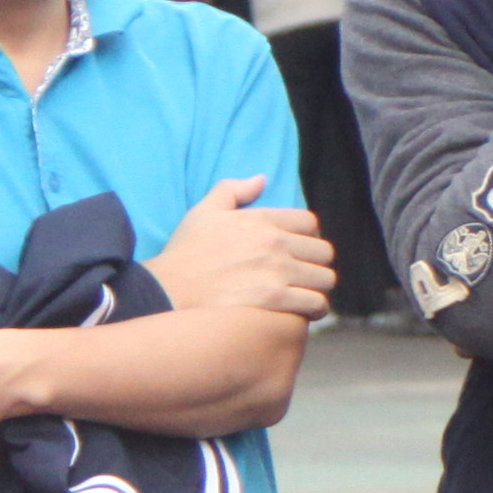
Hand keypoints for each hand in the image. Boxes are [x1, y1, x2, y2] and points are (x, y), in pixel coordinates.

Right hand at [147, 178, 333, 319]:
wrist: (167, 290)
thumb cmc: (185, 253)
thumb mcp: (204, 212)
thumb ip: (233, 190)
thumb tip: (262, 179)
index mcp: (262, 220)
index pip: (310, 223)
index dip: (308, 237)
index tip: (299, 251)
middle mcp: (274, 242)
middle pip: (323, 252)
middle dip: (316, 264)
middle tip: (304, 276)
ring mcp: (277, 271)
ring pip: (325, 279)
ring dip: (318, 288)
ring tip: (307, 295)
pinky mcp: (275, 299)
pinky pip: (315, 302)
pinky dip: (314, 308)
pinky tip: (304, 313)